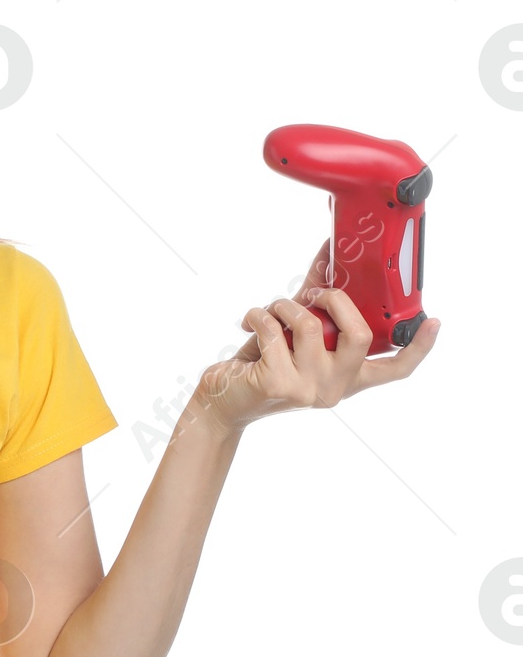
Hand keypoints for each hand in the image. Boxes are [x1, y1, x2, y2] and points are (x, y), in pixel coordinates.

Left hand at [192, 236, 440, 434]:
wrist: (222, 402)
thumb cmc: (261, 365)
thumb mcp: (295, 336)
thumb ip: (317, 303)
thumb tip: (330, 254)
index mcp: (348, 378)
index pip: (395, 370)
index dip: (419, 347)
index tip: (435, 321)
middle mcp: (335, 387)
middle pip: (359, 333)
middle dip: (334, 299)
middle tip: (313, 293)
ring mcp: (309, 389)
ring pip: (309, 323)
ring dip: (283, 305)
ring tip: (269, 311)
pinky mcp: (279, 384)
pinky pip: (272, 329)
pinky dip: (257, 315)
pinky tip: (248, 322)